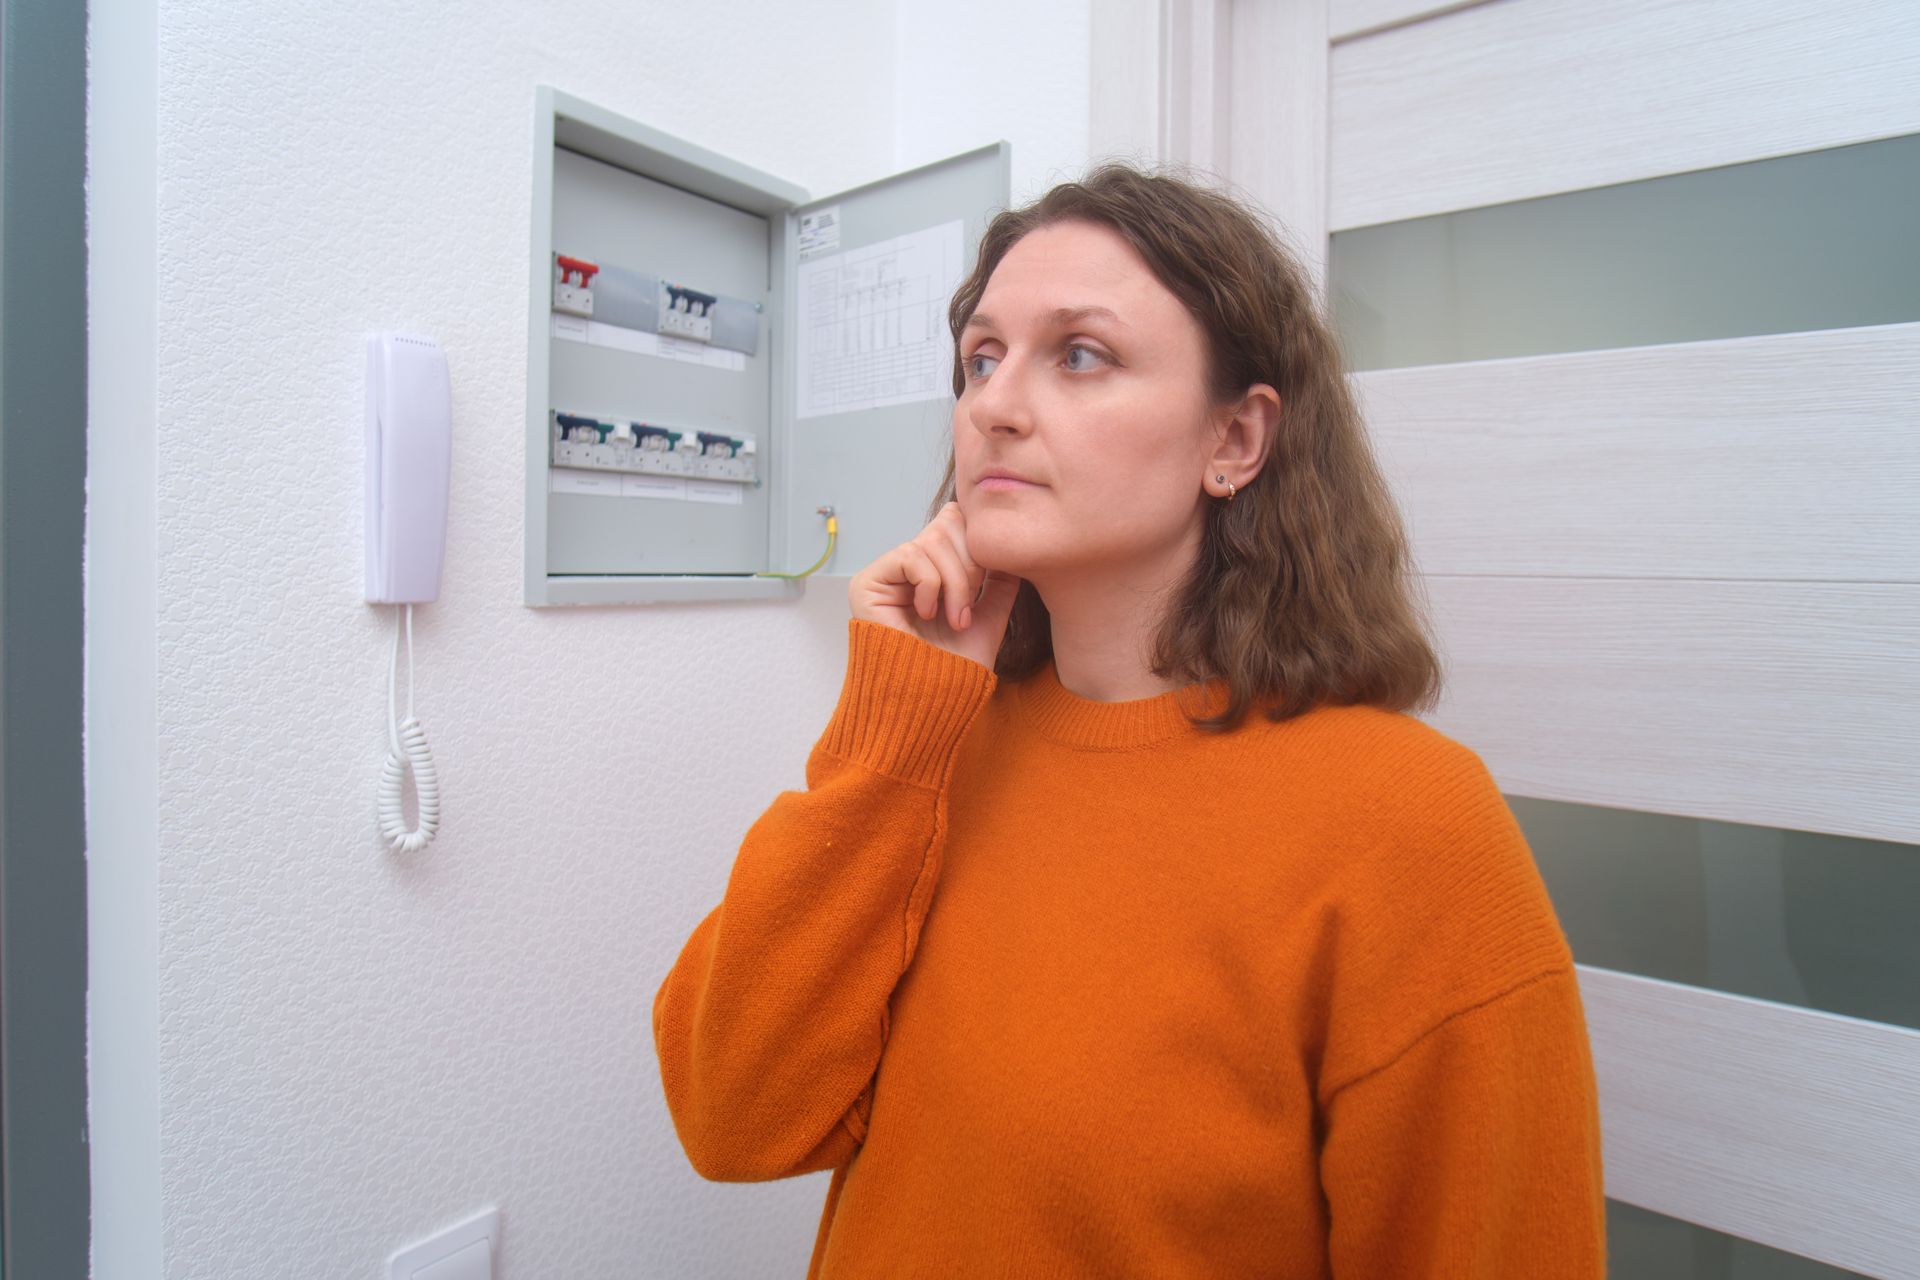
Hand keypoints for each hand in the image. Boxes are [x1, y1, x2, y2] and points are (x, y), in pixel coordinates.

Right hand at [848, 501, 1022, 670]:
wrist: (935, 698)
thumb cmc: (958, 666)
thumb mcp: (990, 616)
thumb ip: (999, 581)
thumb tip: (1008, 547)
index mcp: (933, 571)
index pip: (954, 522)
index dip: (976, 544)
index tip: (986, 583)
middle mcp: (907, 569)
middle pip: (947, 524)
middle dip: (969, 566)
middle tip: (967, 609)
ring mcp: (885, 575)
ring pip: (932, 540)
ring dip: (955, 583)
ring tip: (955, 619)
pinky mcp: (867, 583)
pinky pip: (911, 556)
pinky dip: (930, 585)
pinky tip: (926, 615)